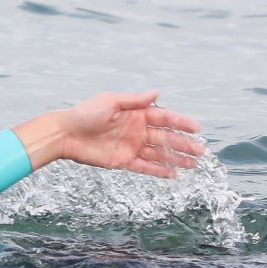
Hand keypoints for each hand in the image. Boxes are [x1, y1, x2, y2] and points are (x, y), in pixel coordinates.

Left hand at [44, 90, 204, 178]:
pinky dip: (159, 171)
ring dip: (176, 159)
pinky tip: (174, 174)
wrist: (65, 135)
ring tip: (194, 165)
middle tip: (201, 152)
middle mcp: (136, 130)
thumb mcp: (110, 101)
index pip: (164, 118)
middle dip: (184, 144)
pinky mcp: (123, 161)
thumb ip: (134, 100)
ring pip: (159, 154)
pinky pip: (145, 167)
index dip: (181, 123)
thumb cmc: (85, 114)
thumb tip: (157, 93)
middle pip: (165, 138)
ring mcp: (131, 146)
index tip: (197, 129)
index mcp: (135, 114)